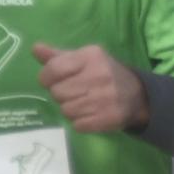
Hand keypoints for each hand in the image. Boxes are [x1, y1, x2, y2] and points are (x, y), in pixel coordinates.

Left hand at [33, 43, 149, 133]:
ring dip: (71, 109)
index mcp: (91, 57)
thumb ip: (58, 56)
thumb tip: (35, 48)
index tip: (55, 81)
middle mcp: (99, 75)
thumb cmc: (104, 74)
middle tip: (76, 92)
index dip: (47, 78)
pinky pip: (77, 125)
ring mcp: (104, 98)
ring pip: (66, 110)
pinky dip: (81, 122)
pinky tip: (91, 114)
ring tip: (85, 103)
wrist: (138, 96)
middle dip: (62, 94)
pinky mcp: (107, 118)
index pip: (53, 70)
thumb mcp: (84, 59)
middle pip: (57, 92)